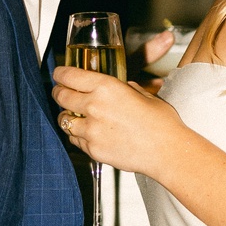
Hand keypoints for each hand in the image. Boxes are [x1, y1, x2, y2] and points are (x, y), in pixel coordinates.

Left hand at [53, 64, 184, 176]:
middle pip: (61, 96)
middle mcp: (94, 106)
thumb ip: (127, 89)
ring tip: (71, 116)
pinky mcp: (92, 149)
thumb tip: (123, 87)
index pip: (70, 76)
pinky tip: (86, 133)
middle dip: (59, 93)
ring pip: (64, 120)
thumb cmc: (161, 123)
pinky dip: (77, 135)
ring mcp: (91, 130)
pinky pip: (75, 140)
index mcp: (107, 87)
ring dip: (66, 116)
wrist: (166, 152)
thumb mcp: (144, 95)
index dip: (60, 74)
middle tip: (60, 93)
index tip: (59, 74)